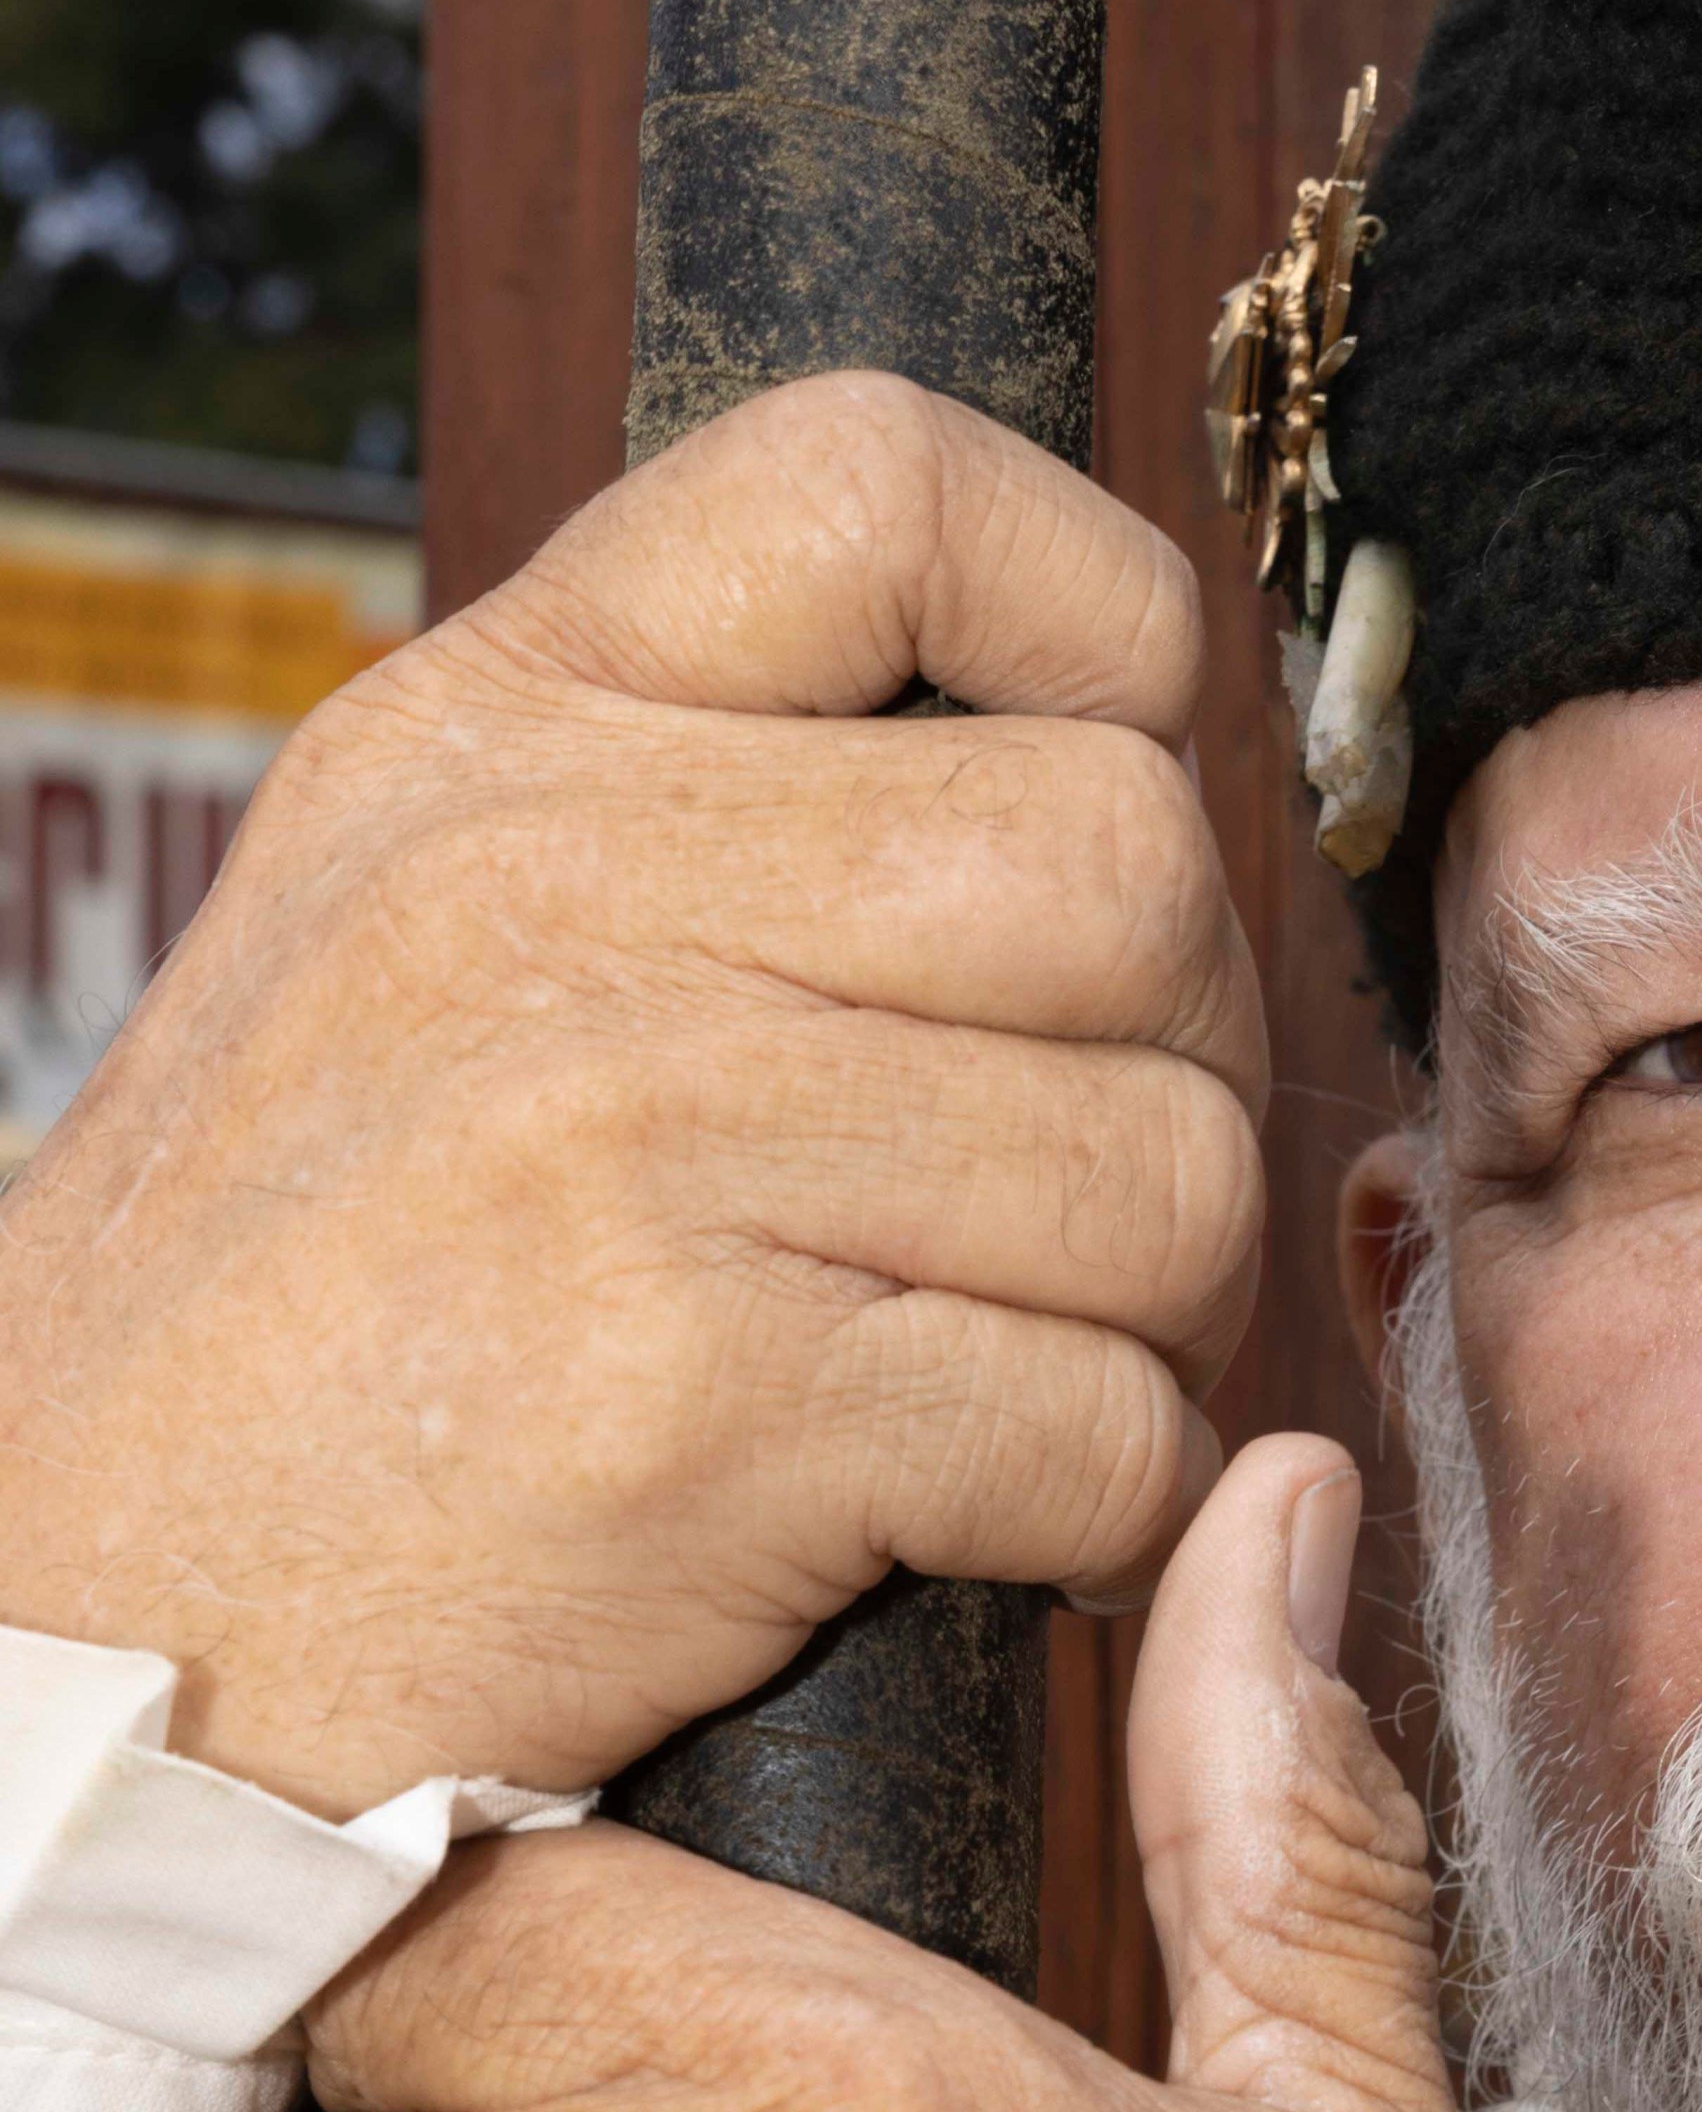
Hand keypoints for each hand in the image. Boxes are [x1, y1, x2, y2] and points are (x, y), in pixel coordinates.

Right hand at [0, 372, 1266, 1816]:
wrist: (61, 1631)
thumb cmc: (296, 1311)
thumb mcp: (407, 930)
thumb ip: (697, 808)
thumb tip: (1088, 761)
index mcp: (500, 731)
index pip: (882, 481)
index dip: (1097, 628)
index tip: (1107, 800)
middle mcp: (565, 887)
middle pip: (1129, 865)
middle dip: (1180, 1063)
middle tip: (1093, 1208)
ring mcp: (639, 1139)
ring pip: (1167, 1169)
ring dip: (1163, 1321)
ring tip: (1028, 1378)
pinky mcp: (709, 1406)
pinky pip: (1108, 1425)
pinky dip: (1111, 1511)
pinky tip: (996, 1534)